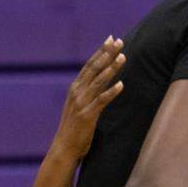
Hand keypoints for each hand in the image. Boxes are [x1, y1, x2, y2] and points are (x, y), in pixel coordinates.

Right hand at [50, 36, 125, 160]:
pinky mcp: (87, 115)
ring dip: (111, 68)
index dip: (100, 51)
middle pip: (94, 68)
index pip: (89, 65)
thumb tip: (100, 82)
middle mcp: (77, 92)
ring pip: (99, 81)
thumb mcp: (80, 106)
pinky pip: (101, 101)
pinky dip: (111, 92)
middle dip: (107, 53)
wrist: (64, 148)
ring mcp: (81, 103)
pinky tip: (121, 85)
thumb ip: (87, 93)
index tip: (110, 39)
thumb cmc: (75, 128)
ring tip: (123, 57)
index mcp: (75, 88)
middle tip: (119, 41)